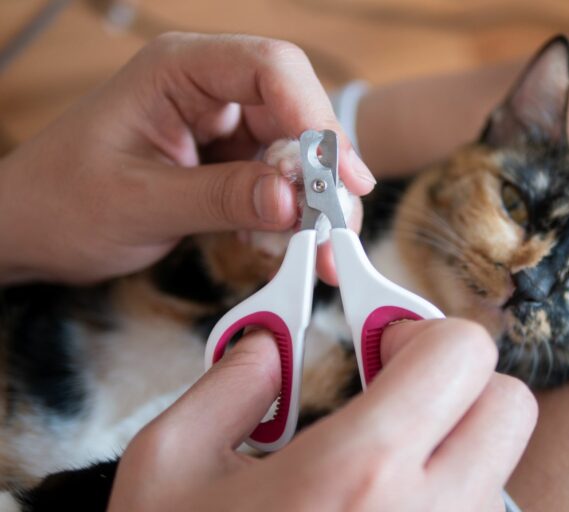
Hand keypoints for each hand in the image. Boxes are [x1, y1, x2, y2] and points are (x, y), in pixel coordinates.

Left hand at [0, 32, 374, 284]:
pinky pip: (278, 181)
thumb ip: (219, 197)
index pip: (270, 68)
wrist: (33, 229)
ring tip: (320, 249)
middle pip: (295, 112)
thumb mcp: (140, 202)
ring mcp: (221, 126)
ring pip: (295, 152)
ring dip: (314, 202)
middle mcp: (209, 90)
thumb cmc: (62, 201)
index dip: (316, 117)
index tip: (341, 176)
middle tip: (339, 227)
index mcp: (178, 70)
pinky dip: (290, 215)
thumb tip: (294, 202)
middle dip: (324, 171)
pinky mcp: (227, 161)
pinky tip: (283, 244)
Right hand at [108, 319, 536, 510]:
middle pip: (508, 406)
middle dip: (455, 385)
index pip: (462, 352)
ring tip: (373, 473)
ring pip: (497, 468)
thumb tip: (270, 346)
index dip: (422, 333)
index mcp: (361, 470)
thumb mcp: (169, 466)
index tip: (380, 348)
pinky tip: (379, 511)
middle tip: (389, 399)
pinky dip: (445, 497)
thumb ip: (227, 383)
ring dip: (450, 449)